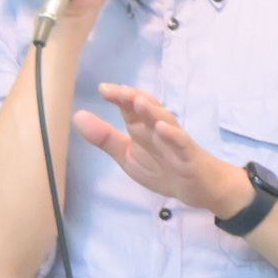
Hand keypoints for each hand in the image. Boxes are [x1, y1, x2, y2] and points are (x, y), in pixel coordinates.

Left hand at [76, 82, 249, 215]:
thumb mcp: (127, 156)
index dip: (119, 97)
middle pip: (148, 109)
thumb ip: (105, 138)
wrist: (200, 188)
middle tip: (118, 90)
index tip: (103, 89)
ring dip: (152, 111)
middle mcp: (159, 129)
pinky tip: (162, 128)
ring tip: (137, 101)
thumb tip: (77, 116)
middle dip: (133, 98)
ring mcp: (176, 141)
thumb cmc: (164, 168)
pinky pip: (181, 143)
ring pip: (165, 122)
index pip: (130, 108)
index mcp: (143, 128)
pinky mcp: (189, 156)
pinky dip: (173, 135)